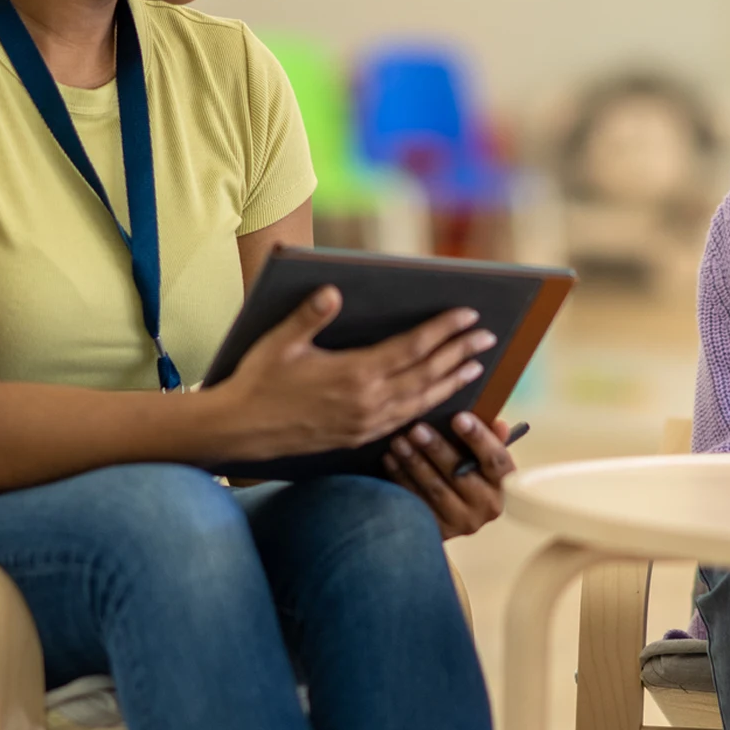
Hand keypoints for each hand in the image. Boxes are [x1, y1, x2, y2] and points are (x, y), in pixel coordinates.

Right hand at [213, 287, 496, 460]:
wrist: (241, 430)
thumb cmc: (258, 380)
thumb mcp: (280, 341)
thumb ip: (309, 316)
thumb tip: (333, 291)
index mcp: (354, 374)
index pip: (412, 348)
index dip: (443, 330)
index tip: (468, 315)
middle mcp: (368, 402)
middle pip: (427, 374)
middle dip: (460, 352)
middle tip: (488, 336)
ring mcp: (366, 423)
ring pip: (422, 400)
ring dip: (452, 381)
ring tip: (476, 366)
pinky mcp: (360, 437)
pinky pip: (406, 420)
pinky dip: (429, 405)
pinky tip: (440, 397)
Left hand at [383, 412, 515, 538]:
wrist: (452, 512)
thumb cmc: (469, 470)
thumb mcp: (481, 455)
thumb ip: (490, 438)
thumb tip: (498, 424)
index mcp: (503, 483)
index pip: (495, 460)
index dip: (478, 438)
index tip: (458, 417)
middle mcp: (487, 506)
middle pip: (461, 474)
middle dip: (437, 449)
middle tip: (416, 429)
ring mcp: (462, 521)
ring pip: (436, 489)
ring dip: (415, 463)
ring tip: (398, 442)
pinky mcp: (439, 531)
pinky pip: (417, 502)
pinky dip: (402, 479)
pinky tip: (390, 460)